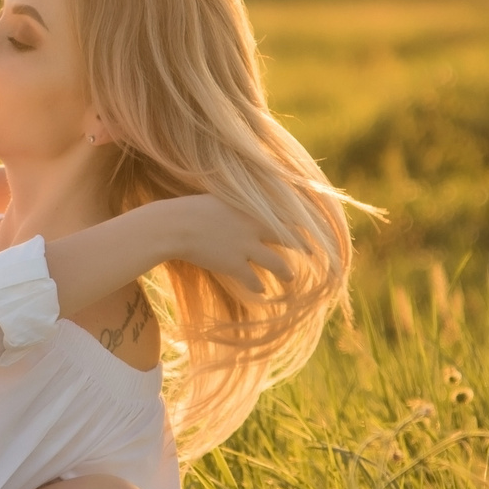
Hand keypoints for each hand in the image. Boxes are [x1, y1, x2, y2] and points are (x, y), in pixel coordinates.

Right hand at [164, 195, 300, 297]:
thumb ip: (238, 205)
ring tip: (292, 278)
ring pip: (277, 263)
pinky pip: (254, 279)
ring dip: (286, 272)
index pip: (286, 214)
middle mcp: (254, 227)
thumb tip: (247, 206)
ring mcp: (245, 247)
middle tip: (312, 251)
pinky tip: (262, 290)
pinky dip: (259, 286)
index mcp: (252, 208)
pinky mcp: (234, 265)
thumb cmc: (192, 208)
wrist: (175, 225)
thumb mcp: (220, 198)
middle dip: (302, 245)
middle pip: (288, 238)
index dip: (300, 221)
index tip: (311, 225)